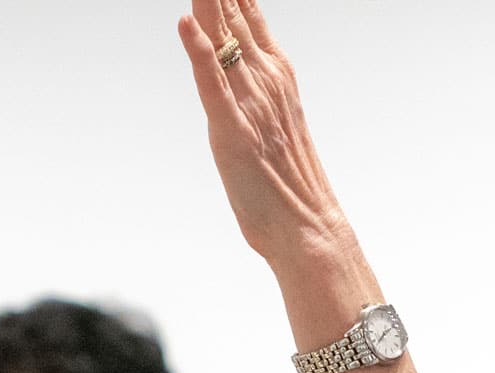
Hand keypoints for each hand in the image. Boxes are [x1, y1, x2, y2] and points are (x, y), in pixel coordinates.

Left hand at [175, 0, 354, 270]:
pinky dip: (198, 53)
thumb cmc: (286, 184)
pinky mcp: (233, 132)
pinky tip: (185, 24)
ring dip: (208, 1)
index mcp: (275, 73)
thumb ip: (251, 88)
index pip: (246, 8)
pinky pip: (212, 85)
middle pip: (233, 10)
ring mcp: (250, 103)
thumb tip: (232, 64)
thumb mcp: (269, 121)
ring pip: (222, 35)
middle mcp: (265, 78)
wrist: (308, 227)